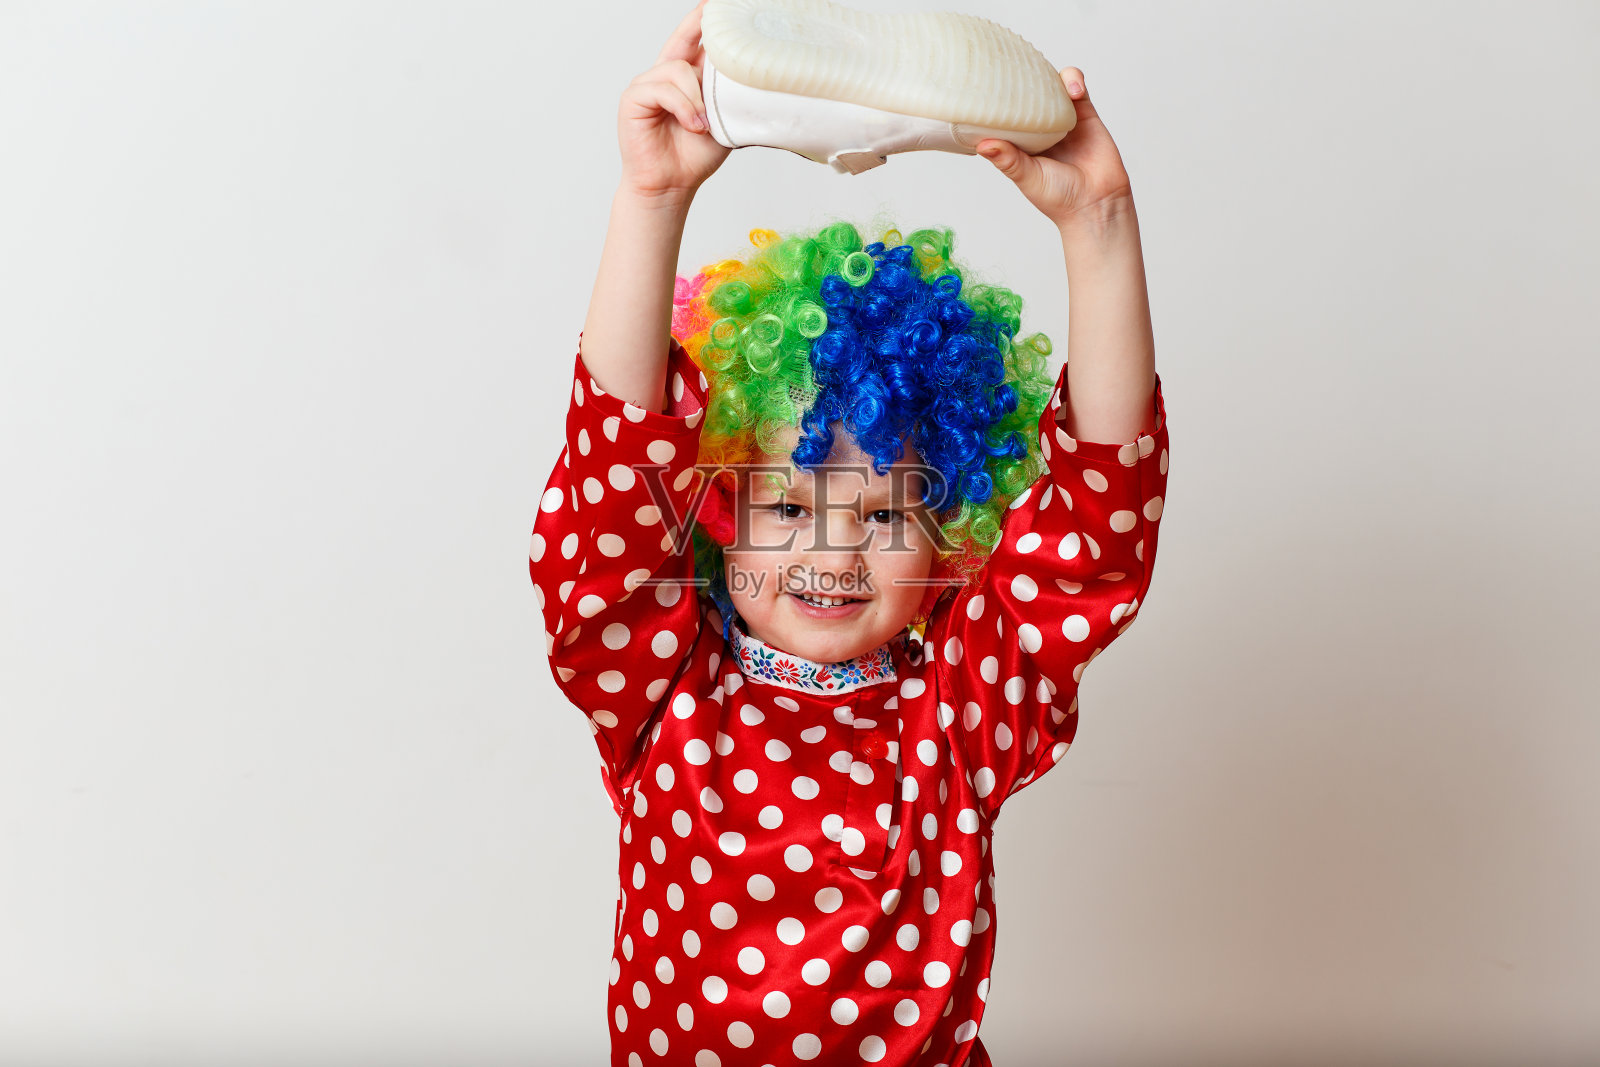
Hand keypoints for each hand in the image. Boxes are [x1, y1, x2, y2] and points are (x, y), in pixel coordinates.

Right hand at [617, 0, 731, 202]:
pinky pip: (663, 90)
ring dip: (697, 98)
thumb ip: (730, 97)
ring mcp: (647, 85)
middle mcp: (665, 75)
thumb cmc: (694, 156)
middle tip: (713, 20)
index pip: (695, 40)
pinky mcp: (633, 98)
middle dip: (697, 27)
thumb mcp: (723, 120)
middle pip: (683, 42)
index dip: (703, 19)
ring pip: (678, 70)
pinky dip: (682, 107)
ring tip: (703, 124)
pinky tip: (692, 125)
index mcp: (686, 78)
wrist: (672, 185)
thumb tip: (756, 78)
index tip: (717, 3)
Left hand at [975, 68, 1133, 228]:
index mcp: (1020, 143)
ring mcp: (1062, 119)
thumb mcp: (1027, 178)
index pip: (1003, 114)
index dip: (995, 100)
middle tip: (1010, 65)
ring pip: (1050, 85)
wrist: (1098, 203)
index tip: (983, 87)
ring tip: (1044, 80)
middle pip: (1026, 93)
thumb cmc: (1060, 198)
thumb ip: (1007, 160)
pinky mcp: (1085, 113)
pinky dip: (1073, 80)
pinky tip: (1073, 90)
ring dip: (1046, 75)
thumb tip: (982, 145)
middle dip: (1018, 78)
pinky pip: (1077, 87)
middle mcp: (1039, 129)